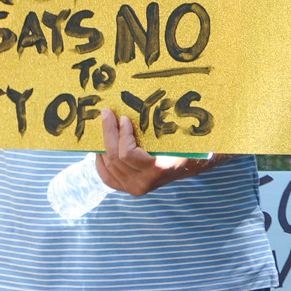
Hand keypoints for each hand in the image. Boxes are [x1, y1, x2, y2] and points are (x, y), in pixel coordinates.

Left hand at [92, 110, 220, 195]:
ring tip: (105, 126)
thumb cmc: (185, 146)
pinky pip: (107, 177)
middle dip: (108, 132)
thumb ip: (166, 125)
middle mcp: (144, 183)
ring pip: (108, 166)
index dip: (122, 134)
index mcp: (158, 169)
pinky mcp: (128, 189)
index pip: (128, 154)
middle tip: (106, 114)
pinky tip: (101, 148)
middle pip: (114, 158)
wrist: (190, 166)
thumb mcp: (180, 135)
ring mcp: (134, 188)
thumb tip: (154, 101)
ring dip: (103, 144)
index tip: (123, 118)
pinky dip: (101, 162)